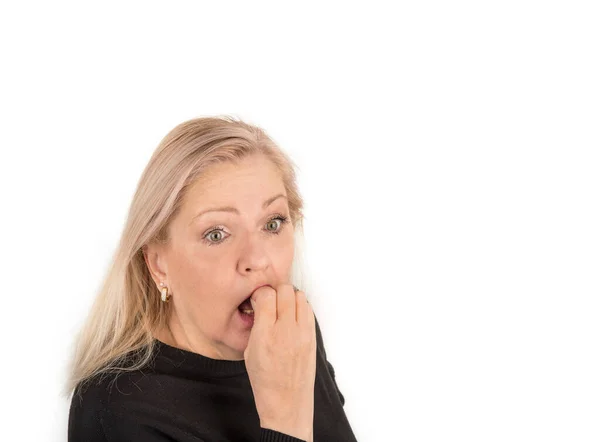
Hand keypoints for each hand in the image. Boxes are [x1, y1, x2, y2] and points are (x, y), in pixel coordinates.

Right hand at [244, 283, 315, 441]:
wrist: (287, 402)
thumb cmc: (265, 380)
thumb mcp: (249, 351)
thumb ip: (256, 324)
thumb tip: (261, 303)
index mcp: (265, 335)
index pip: (266, 295)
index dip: (260, 294)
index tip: (258, 301)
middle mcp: (286, 331)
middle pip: (285, 291)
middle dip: (275, 292)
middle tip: (270, 302)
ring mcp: (303, 334)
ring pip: (300, 297)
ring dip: (290, 298)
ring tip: (282, 310)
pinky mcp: (313, 337)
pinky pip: (308, 310)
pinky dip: (300, 308)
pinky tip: (292, 318)